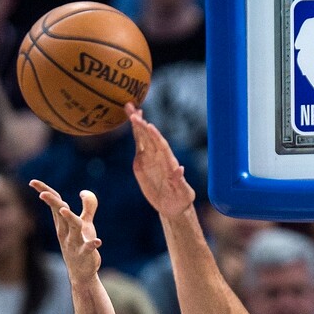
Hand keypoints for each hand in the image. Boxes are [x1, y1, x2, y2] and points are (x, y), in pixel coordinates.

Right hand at [30, 180, 100, 282]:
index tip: (32, 181)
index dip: (44, 191)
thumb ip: (88, 207)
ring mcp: (74, 243)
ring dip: (69, 218)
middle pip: (59, 213)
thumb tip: (84, 192)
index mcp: (63, 223)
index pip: (54, 204)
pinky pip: (87, 249)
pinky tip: (97, 242)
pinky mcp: (85, 254)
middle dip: (52, 203)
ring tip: (64, 209)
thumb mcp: (85, 224)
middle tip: (42, 194)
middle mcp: (66, 232)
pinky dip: (92, 245)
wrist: (82, 273)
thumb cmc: (81, 245)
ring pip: (72, 228)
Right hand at [126, 102, 195, 218]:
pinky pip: (138, 144)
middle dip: (141, 123)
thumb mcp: (183, 193)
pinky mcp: (141, 162)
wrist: (172, 206)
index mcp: (169, 163)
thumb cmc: (181, 200)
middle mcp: (159, 157)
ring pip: (143, 137)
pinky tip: (132, 120)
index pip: (161, 146)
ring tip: (129, 108)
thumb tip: (180, 169)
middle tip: (132, 109)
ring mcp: (150, 158)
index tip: (148, 125)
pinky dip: (135, 132)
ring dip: (137, 123)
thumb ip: (180, 181)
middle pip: (150, 137)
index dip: (155, 136)